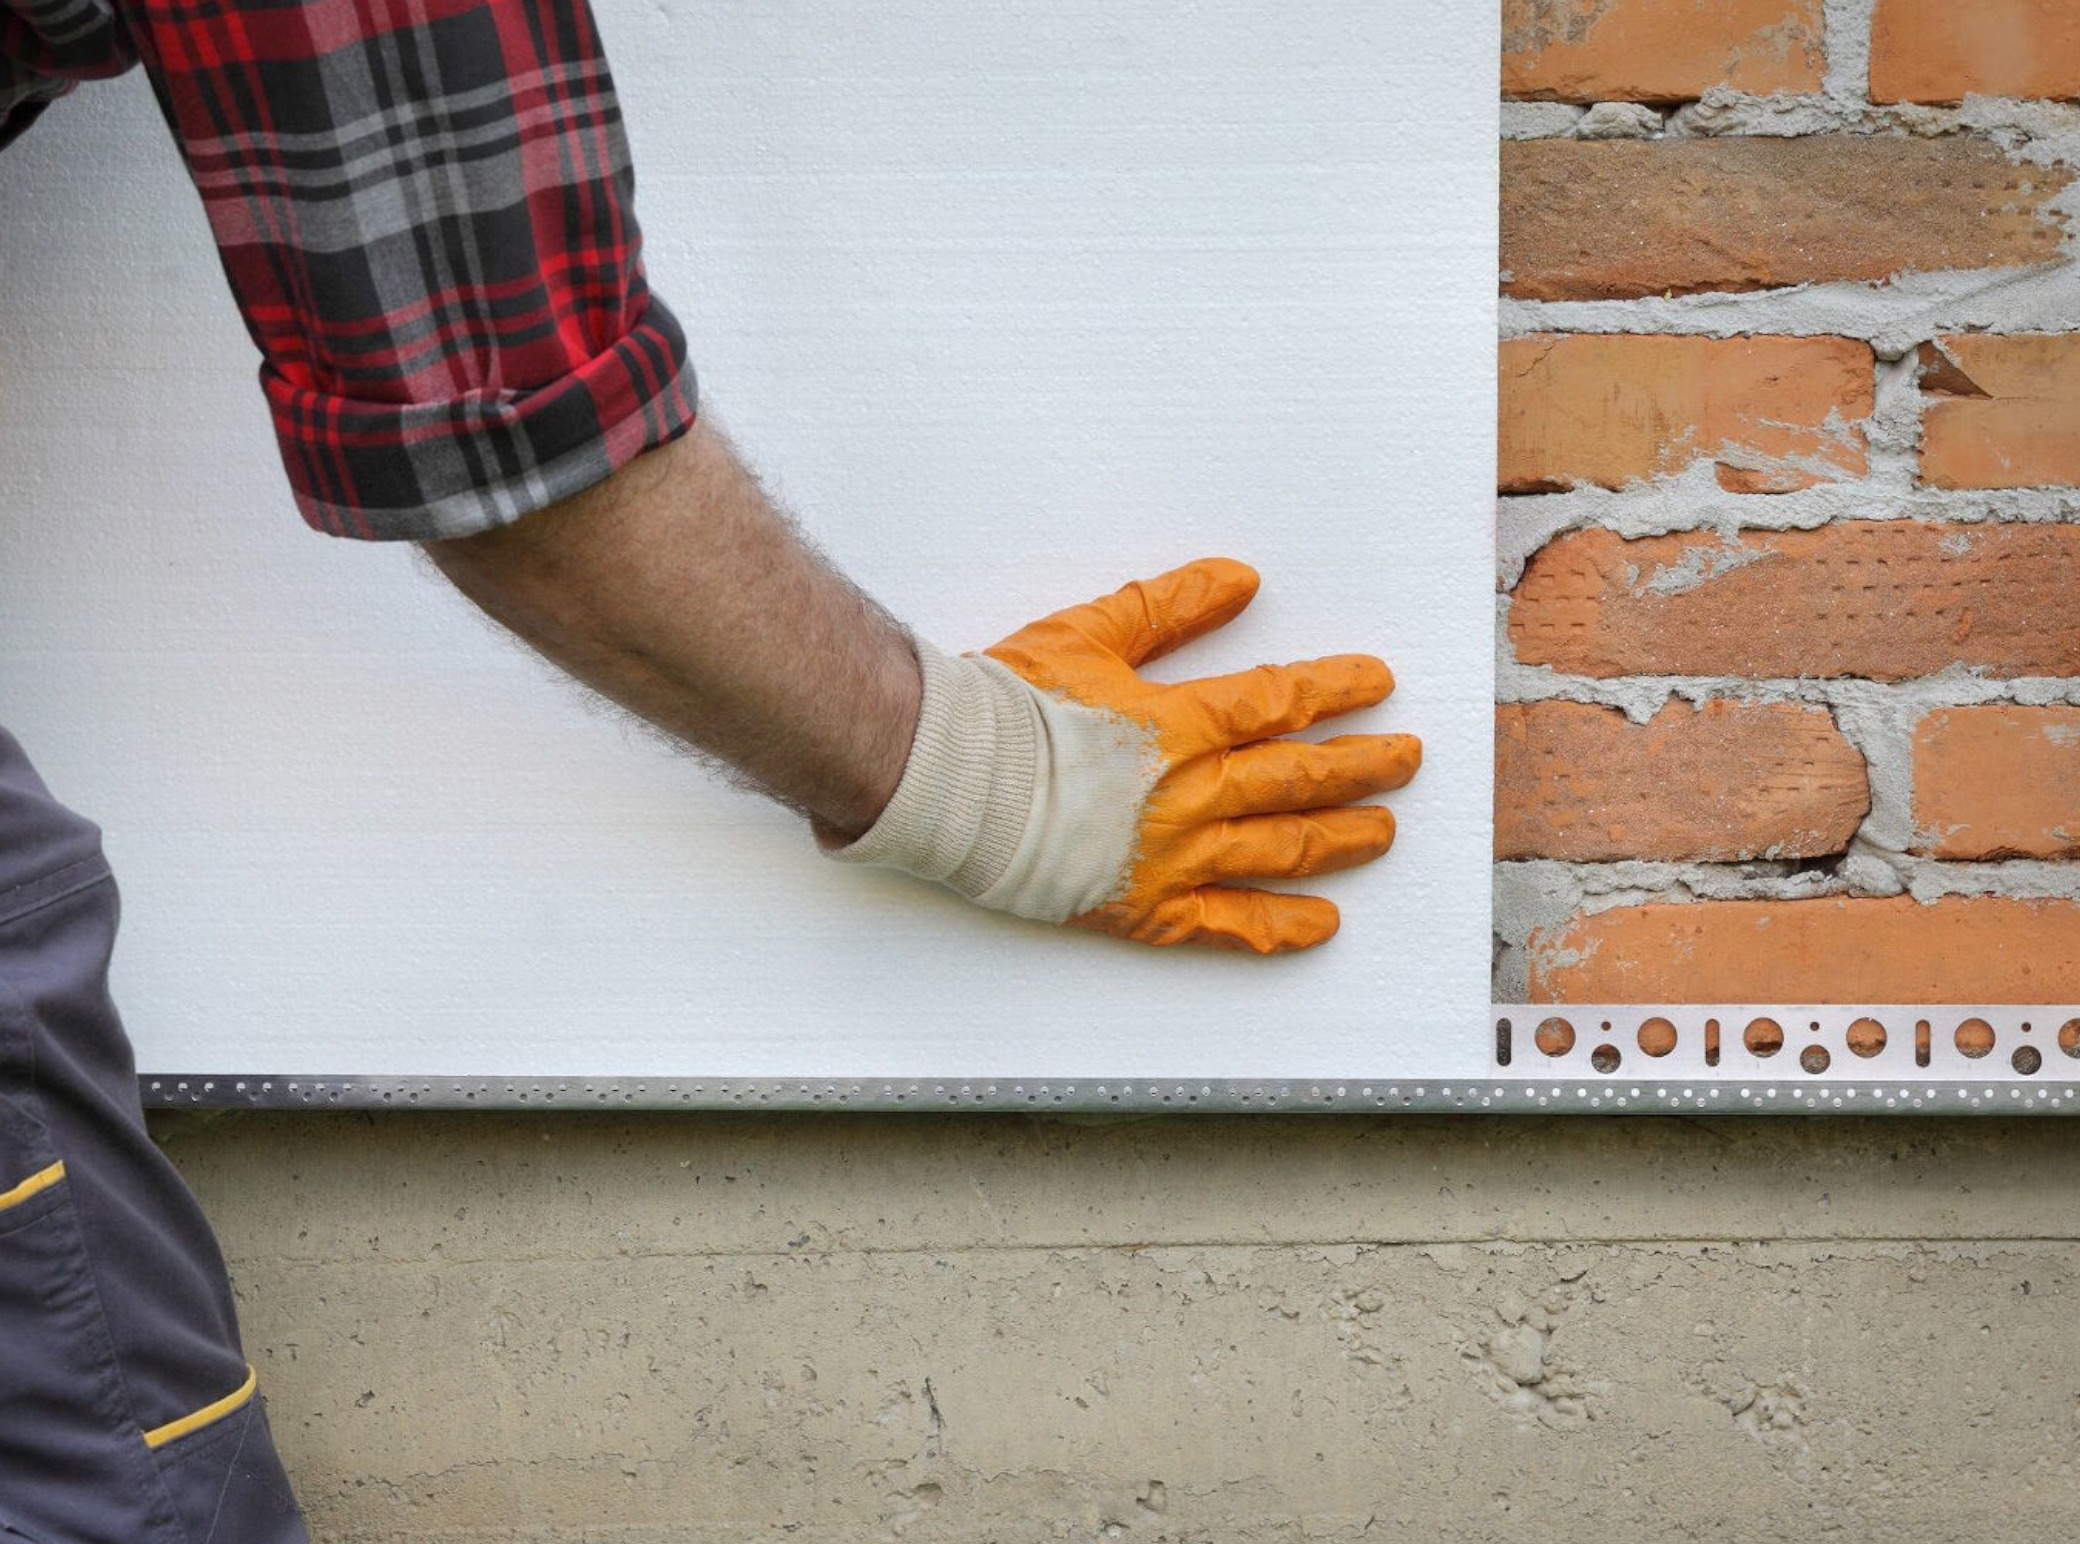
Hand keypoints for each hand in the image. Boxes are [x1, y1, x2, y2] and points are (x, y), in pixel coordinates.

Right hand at [827, 558, 1419, 952]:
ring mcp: (1173, 858)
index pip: (1281, 703)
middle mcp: (1190, 794)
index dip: (1336, 691)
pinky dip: (1279, 927)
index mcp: (1179, 724)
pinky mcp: (1146, 909)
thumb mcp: (1090, 632)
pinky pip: (1227, 926)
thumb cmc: (1008, 706)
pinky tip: (1322, 924)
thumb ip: (1170, 607)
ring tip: (1383, 832)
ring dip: (1341, 839)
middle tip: (1406, 759)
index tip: (1377, 685)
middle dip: (1362, 767)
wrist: (948, 780)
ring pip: (1280, 848)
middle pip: (1299, 779)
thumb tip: (1242, 580)